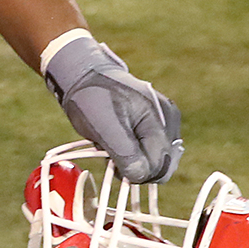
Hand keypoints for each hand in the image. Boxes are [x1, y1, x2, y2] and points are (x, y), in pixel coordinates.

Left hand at [44, 35, 181, 183]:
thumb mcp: (103, 126)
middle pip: (160, 163)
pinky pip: (146, 147)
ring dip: (131, 158)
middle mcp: (168, 119)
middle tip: (110, 154)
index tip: (114, 166)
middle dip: (136, 166)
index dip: (139, 173)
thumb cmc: (89, 96)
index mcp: (160, 118)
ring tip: (109, 141)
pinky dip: (130, 150)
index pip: (161, 165)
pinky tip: (114, 139)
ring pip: (152, 157)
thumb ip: (125, 153)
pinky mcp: (152, 121)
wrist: (80, 71)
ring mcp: (162, 119)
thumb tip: (141, 176)